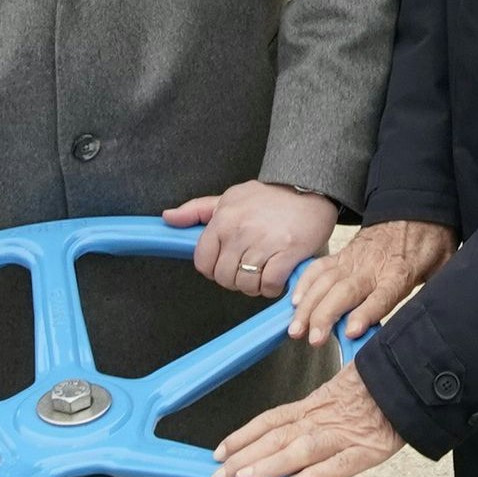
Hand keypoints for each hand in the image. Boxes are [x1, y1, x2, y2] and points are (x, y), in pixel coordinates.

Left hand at [164, 181, 338, 303]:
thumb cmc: (269, 197)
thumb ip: (197, 210)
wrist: (310, 188)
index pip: (203, 262)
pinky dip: (273, 288)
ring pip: (246, 285)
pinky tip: (278, 277)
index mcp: (223, 219)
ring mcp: (264, 243)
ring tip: (264, 272)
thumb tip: (167, 217)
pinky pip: (270, 285)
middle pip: (224, 277)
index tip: (227, 265)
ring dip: (255, 286)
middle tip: (249, 269)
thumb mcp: (230, 197)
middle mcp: (240, 231)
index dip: (214, 269)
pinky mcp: (287, 253)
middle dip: (235, 280)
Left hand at [211, 364, 406, 476]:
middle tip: (218, 475)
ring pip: (298, 451)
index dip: (243, 435)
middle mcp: (324, 418)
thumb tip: (294, 417)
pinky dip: (312, 476)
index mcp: (317, 403)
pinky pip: (336, 467)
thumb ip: (319, 405)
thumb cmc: (383, 382)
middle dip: (244, 456)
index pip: (271, 419)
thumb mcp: (344, 387)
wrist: (417, 377)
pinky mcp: (366, 450)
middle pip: (276, 437)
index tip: (221, 450)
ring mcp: (343, 434)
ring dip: (267, 466)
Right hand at [286, 218, 454, 347]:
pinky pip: (319, 268)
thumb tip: (441, 314)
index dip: (366, 313)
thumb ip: (440, 288)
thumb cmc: (430, 239)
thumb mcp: (445, 263)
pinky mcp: (343, 255)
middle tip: (313, 338)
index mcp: (400, 271)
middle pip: (345, 292)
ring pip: (325, 282)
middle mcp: (372, 266)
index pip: (382, 295)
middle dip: (325, 315)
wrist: (415, 204)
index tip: (351, 330)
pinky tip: (294, 301)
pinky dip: (304, 283)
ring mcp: (354, 259)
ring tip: (295, 329)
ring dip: (308, 305)